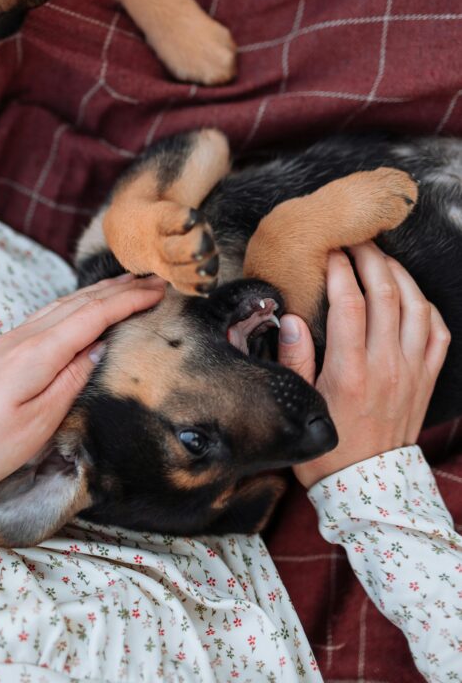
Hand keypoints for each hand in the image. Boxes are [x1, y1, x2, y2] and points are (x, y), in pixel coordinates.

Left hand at [0, 273, 164, 492]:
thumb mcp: (39, 423)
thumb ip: (72, 379)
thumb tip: (99, 346)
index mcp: (37, 353)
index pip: (92, 315)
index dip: (128, 300)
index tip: (160, 289)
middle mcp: (24, 337)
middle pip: (79, 302)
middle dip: (120, 288)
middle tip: (155, 279)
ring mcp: (11, 340)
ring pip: (63, 304)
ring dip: (98, 292)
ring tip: (128, 285)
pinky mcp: (3, 350)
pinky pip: (48, 315)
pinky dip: (76, 304)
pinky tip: (84, 307)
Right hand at [277, 243, 449, 487]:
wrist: (367, 487)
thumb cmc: (328, 447)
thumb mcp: (299, 406)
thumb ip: (294, 361)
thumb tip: (290, 319)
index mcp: (350, 371)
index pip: (349, 302)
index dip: (339, 268)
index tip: (327, 250)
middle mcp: (386, 365)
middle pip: (385, 293)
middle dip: (370, 257)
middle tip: (355, 239)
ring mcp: (412, 370)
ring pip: (416, 305)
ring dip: (398, 273)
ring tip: (379, 257)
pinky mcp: (426, 378)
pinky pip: (437, 331)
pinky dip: (425, 304)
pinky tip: (408, 294)